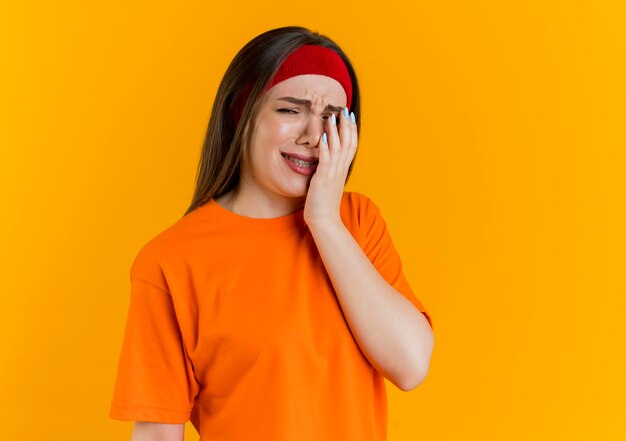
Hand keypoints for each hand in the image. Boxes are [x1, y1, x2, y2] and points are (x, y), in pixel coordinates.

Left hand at [303, 107, 357, 228]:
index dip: (351, 131)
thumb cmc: (324, 205)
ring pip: (337, 148)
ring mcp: (333, 174)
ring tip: (332, 117)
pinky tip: (322, 137)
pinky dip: (325, 147)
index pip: (350, 146)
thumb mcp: (329, 184)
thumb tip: (326, 163)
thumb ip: (329, 172)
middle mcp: (340, 170)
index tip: (349, 117)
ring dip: (335, 132)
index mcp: (342, 170)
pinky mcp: (323, 179)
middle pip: (348, 143)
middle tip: (345, 110)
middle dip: (346, 126)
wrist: (325, 221)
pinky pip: (325, 160)